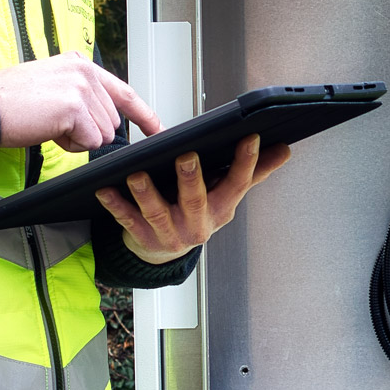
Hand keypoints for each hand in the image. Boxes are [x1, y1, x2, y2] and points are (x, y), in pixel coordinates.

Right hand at [0, 54, 159, 152]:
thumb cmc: (10, 103)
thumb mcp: (53, 88)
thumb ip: (82, 97)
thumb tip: (106, 122)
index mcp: (80, 64)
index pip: (123, 92)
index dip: (144, 114)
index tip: (159, 129)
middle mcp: (84, 70)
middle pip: (112, 121)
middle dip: (87, 132)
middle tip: (54, 123)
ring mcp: (80, 87)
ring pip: (103, 133)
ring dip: (78, 139)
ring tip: (49, 124)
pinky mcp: (74, 106)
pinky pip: (90, 141)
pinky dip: (71, 145)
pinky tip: (48, 130)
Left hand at [97, 134, 289, 256]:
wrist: (165, 252)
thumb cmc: (198, 214)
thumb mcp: (227, 195)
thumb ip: (253, 172)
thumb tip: (284, 150)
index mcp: (221, 209)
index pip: (237, 184)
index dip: (246, 161)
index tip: (249, 137)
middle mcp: (198, 224)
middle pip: (196, 201)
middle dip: (191, 179)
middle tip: (186, 156)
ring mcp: (170, 234)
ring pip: (157, 213)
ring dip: (147, 193)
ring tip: (137, 174)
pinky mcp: (144, 238)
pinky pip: (128, 221)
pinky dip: (116, 206)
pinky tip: (105, 190)